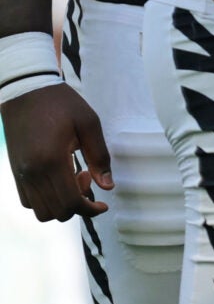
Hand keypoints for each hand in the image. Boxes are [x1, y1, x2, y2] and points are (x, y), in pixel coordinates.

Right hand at [4, 83, 112, 221]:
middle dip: (78, 207)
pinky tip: (58, 179)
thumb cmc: (61, 103)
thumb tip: (107, 186)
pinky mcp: (15, 171)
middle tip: (88, 180)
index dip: (90, 211)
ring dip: (61, 204)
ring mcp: (20, 173)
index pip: (70, 203)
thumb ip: (100, 157)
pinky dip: (46, 199)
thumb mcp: (89, 124)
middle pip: (55, 212)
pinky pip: (28, 199)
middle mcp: (31, 172)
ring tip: (73, 179)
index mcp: (51, 161)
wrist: (26, 90)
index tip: (103, 206)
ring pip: (39, 210)